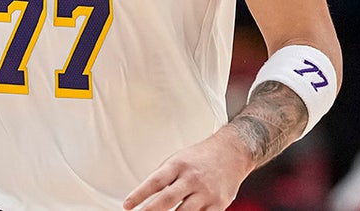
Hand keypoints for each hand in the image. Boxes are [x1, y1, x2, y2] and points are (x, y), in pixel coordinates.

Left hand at [124, 128, 253, 210]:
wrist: (232, 153)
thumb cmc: (201, 157)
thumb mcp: (178, 159)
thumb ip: (163, 178)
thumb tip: (143, 197)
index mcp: (178, 165)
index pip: (155, 182)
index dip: (139, 195)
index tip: (127, 205)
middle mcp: (192, 179)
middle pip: (167, 199)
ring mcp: (206, 193)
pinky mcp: (219, 205)